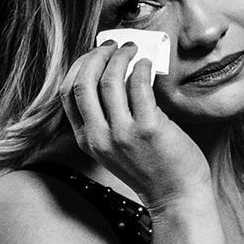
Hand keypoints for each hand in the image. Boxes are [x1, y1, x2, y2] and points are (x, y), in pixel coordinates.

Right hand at [60, 38, 211, 211]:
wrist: (176, 197)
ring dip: (120, 56)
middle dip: (97, 56)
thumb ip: (108, 119)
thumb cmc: (151, 168)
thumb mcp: (115, 148)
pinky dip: (141, 67)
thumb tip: (115, 72)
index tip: (94, 55)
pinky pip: (138, 86)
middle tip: (113, 45)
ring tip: (132, 49)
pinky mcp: (148, 129)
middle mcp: (99, 137)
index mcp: (87, 140)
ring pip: (109, 81)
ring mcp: (122, 134)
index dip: (79, 67)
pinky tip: (147, 64)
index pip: (67, 94)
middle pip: (83, 83)